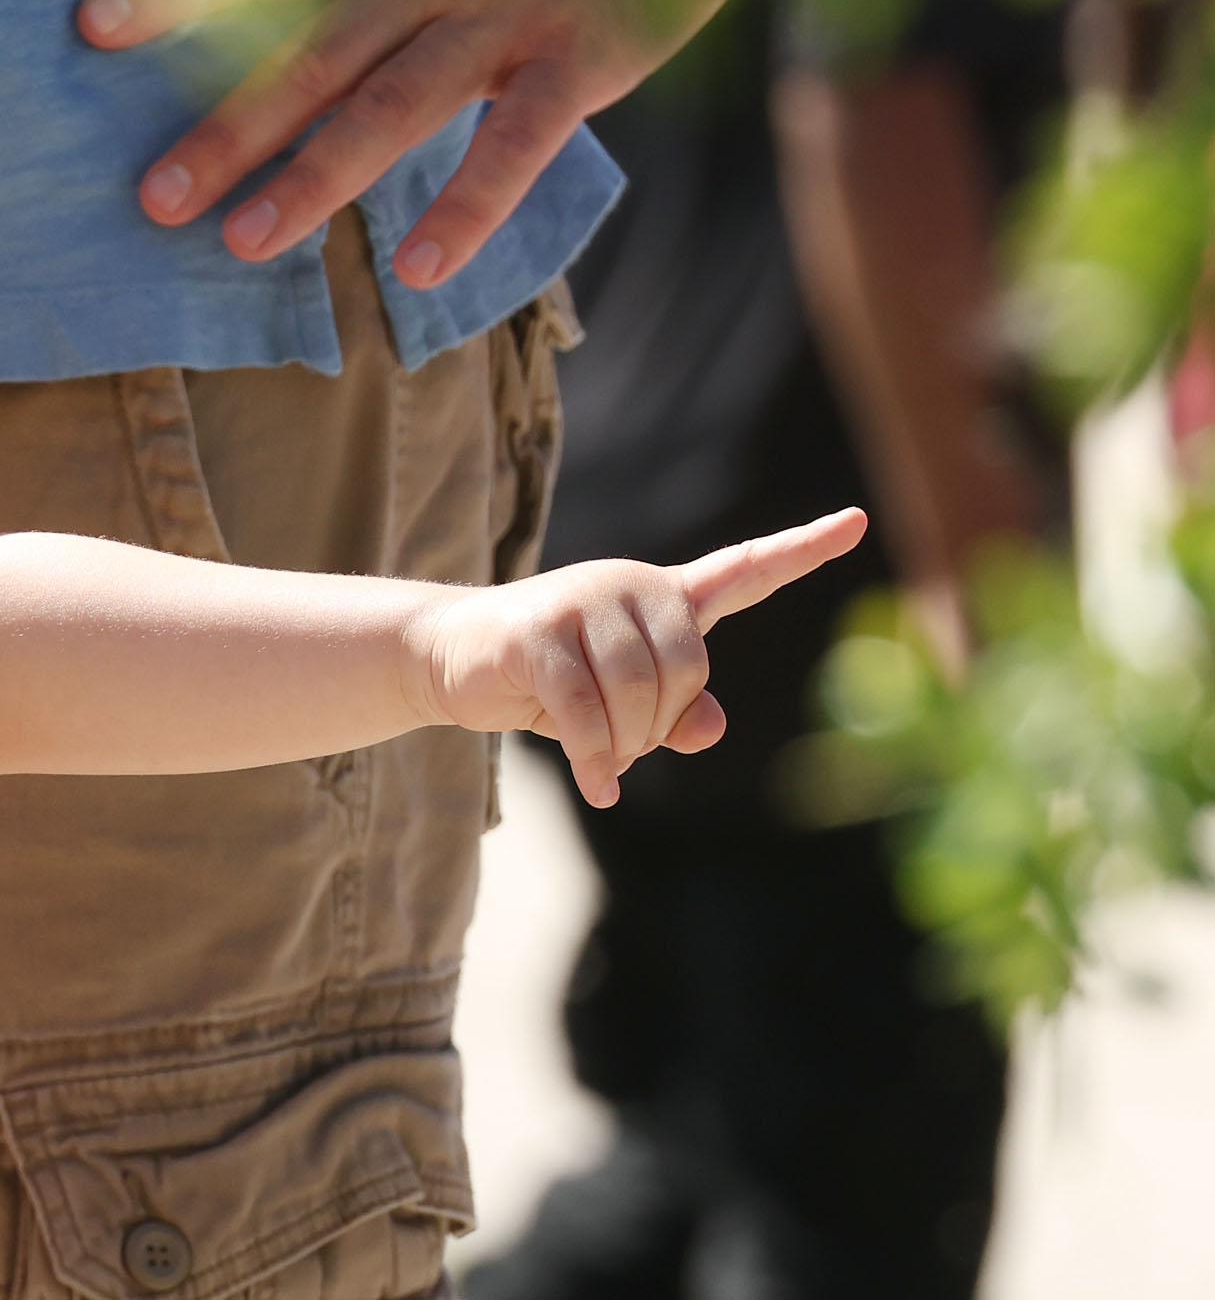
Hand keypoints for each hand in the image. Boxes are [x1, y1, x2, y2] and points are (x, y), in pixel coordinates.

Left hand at [77, 0, 756, 282]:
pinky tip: (414, 265)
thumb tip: (313, 10)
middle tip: (152, 200)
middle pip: (308, 57)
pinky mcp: (584, 53)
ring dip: (313, 177)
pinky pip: (514, 143)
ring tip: (244, 241)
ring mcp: (507, 13)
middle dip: (226, 132)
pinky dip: (466, 207)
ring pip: (390, 106)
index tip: (92, 24)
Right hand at [410, 509, 867, 806]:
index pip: (744, 571)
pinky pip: (585, 710)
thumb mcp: (624, 702)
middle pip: (689, 668)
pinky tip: (597, 788)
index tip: (857, 521)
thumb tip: (710, 727)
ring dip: (626, 745)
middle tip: (627, 747)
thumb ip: (677, 714)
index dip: (802, 549)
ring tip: (604, 759)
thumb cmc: (550, 679)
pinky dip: (595, 759)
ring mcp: (582, 602)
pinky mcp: (537, 632)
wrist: (453, 657)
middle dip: (661, 724)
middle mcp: (630, 586)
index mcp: (662, 596)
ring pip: (638, 692)